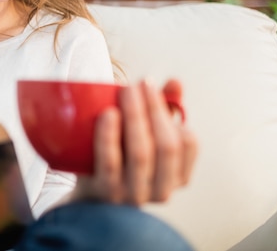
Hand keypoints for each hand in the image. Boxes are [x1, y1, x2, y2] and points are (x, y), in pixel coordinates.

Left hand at [70, 79, 197, 205]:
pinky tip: (108, 114)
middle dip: (154, 109)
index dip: (170, 111)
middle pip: (166, 146)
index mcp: (179, 176)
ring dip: (135, 116)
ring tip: (125, 92)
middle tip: (138, 84)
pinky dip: (110, 136)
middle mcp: (161, 190)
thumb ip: (164, 108)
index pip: (188, 143)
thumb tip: (175, 82)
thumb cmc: (122, 157)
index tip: (149, 86)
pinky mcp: (105, 194)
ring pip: (141, 154)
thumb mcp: (146, 134)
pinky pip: (110, 163)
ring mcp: (133, 195)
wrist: (88, 193)